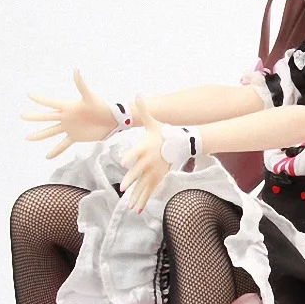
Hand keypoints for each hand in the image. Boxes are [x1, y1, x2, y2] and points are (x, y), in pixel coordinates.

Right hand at [23, 69, 116, 158]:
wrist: (112, 120)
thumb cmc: (101, 106)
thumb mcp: (90, 96)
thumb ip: (81, 84)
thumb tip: (76, 70)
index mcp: (68, 107)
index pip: (51, 103)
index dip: (40, 99)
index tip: (29, 95)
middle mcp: (66, 117)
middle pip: (47, 117)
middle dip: (34, 117)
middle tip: (22, 116)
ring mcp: (69, 127)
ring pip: (51, 131)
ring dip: (40, 135)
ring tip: (28, 138)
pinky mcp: (75, 136)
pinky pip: (63, 144)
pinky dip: (56, 150)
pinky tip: (47, 157)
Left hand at [120, 96, 169, 212]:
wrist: (181, 143)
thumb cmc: (164, 133)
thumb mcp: (153, 122)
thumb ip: (143, 111)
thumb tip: (138, 94)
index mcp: (144, 148)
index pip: (136, 153)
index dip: (129, 157)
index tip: (123, 162)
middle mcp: (148, 161)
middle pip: (138, 172)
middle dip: (130, 180)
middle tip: (122, 188)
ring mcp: (154, 172)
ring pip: (143, 186)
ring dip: (136, 196)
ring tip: (130, 206)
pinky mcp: (158, 178)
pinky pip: (149, 191)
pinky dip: (143, 200)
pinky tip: (136, 209)